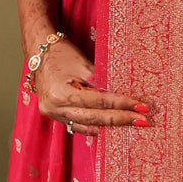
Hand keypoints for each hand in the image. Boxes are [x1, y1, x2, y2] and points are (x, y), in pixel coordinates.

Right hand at [33, 37, 151, 137]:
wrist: (40, 53)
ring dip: (111, 127)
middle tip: (142, 120)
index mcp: (61, 93)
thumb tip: (123, 96)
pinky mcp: (56, 117)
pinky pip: (80, 126)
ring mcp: (54, 115)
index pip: (99, 102)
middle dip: (120, 119)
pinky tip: (113, 127)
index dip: (121, 104)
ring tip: (132, 125)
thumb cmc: (63, 54)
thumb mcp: (84, 65)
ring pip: (88, 126)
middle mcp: (55, 108)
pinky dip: (97, 127)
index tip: (141, 106)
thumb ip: (102, 82)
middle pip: (95, 118)